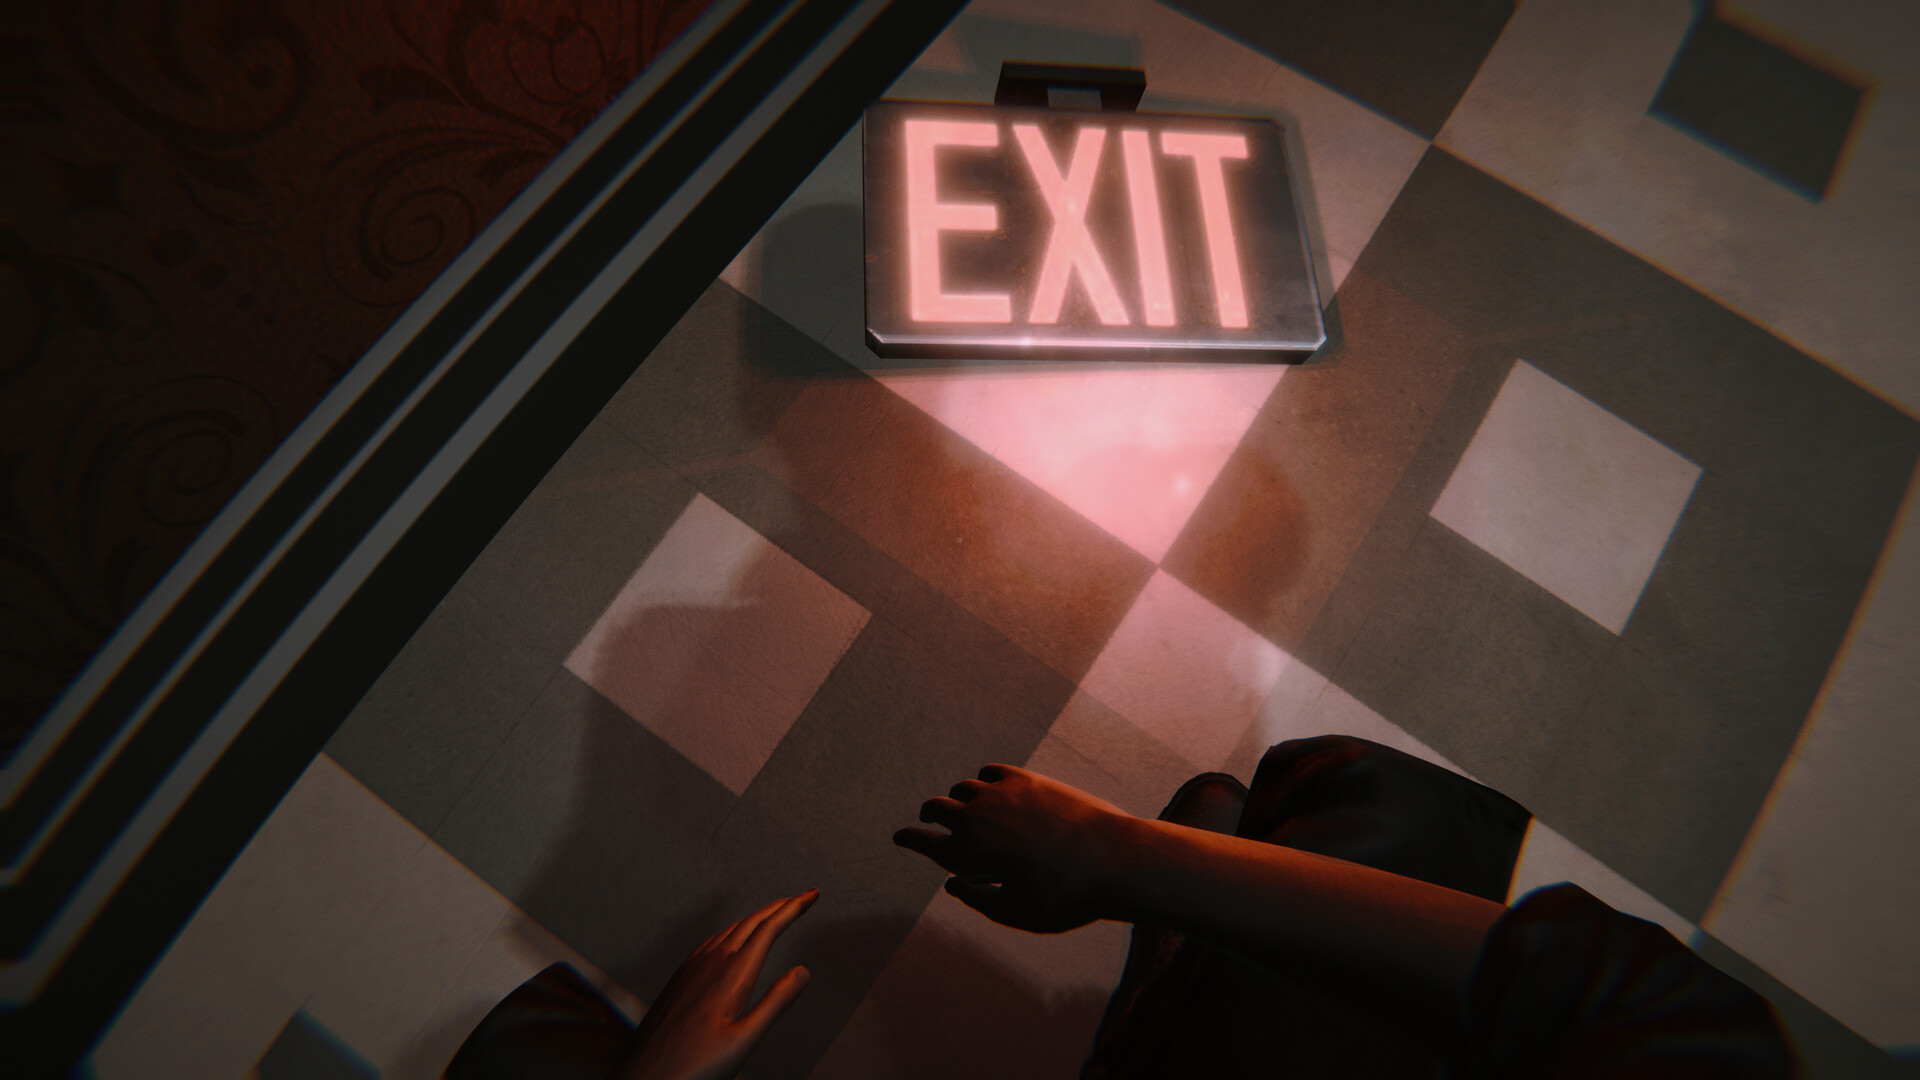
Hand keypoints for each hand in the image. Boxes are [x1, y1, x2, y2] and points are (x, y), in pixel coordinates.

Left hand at [611, 890, 817, 1079]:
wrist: (644, 1074)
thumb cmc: (694, 1064)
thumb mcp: (744, 1040)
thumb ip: (775, 1003)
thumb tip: (802, 971)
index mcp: (733, 974)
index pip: (769, 929)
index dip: (793, 909)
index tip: (812, 895)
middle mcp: (712, 962)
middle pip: (752, 922)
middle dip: (781, 906)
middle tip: (804, 897)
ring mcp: (693, 966)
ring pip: (732, 929)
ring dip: (758, 917)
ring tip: (776, 914)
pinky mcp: (681, 975)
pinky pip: (712, 940)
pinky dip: (734, 930)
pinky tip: (734, 938)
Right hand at [893, 764, 1137, 932]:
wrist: (1113, 861)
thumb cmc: (1066, 898)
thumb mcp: (1018, 913)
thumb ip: (979, 901)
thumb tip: (950, 885)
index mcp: (969, 856)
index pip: (924, 842)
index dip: (908, 839)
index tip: (899, 836)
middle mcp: (978, 820)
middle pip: (938, 807)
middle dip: (930, 815)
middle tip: (929, 820)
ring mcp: (1002, 795)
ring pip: (964, 788)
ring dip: (959, 799)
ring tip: (964, 807)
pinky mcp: (1028, 780)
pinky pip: (992, 772)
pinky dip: (984, 781)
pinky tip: (990, 787)